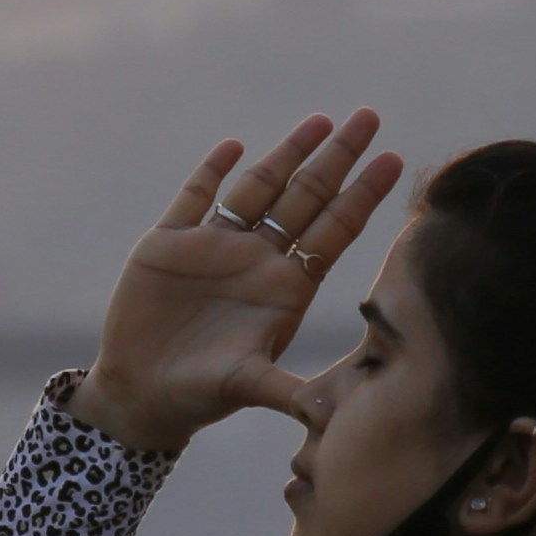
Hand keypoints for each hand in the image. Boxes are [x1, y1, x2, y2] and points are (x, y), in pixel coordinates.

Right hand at [75, 110, 403, 456]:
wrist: (140, 392)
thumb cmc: (201, 395)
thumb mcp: (249, 388)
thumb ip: (287, 393)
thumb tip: (330, 418)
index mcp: (286, 286)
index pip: (334, 229)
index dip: (364, 195)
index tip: (395, 160)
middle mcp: (257, 259)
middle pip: (306, 196)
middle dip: (337, 157)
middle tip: (369, 117)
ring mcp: (215, 246)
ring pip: (258, 188)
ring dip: (287, 154)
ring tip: (320, 120)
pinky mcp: (169, 243)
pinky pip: (195, 197)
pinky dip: (212, 172)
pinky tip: (234, 147)